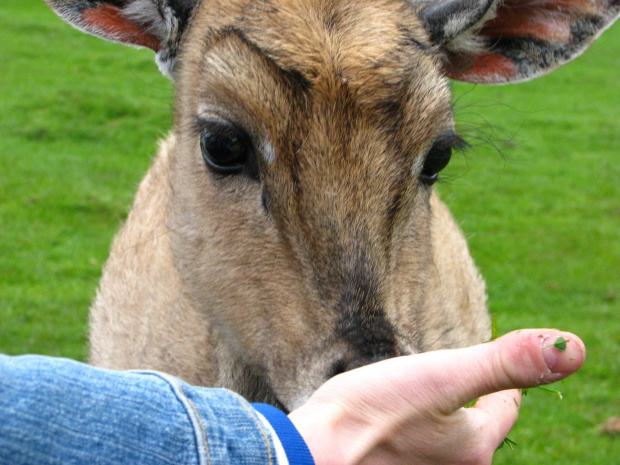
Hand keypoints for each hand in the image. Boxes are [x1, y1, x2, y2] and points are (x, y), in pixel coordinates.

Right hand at [289, 329, 585, 464]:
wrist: (315, 451)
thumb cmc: (373, 412)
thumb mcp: (443, 376)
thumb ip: (506, 363)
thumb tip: (573, 348)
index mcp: (475, 444)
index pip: (506, 408)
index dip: (505, 384)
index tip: (500, 370)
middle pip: (477, 427)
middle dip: (474, 401)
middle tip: (463, 378)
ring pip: (446, 437)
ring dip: (443, 415)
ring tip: (429, 395)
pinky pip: (420, 444)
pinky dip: (416, 427)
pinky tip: (398, 418)